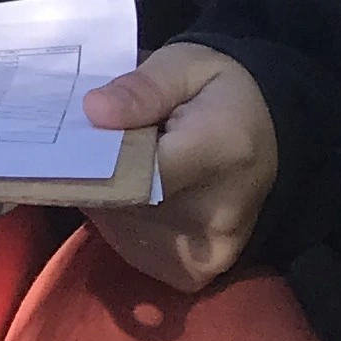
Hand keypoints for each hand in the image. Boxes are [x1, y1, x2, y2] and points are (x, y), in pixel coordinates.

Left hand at [79, 41, 278, 292]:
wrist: (270, 138)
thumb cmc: (219, 93)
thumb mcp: (184, 65)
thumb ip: (141, 87)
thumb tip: (94, 111)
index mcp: (221, 151)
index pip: (137, 170)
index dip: (93, 154)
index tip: (70, 132)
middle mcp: (219, 215)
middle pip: (123, 203)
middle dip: (92, 173)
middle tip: (86, 140)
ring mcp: (208, 254)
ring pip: (119, 228)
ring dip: (103, 198)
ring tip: (114, 163)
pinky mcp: (194, 276)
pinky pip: (132, 249)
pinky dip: (118, 220)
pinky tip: (129, 192)